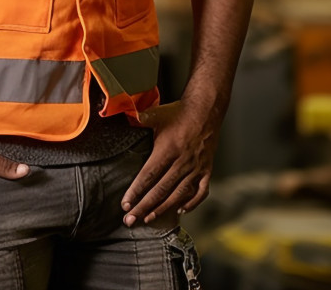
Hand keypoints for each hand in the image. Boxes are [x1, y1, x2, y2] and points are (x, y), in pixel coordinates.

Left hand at [121, 100, 216, 225]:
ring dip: (162, 208)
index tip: (125, 204)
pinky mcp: (206, 170)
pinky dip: (191, 203)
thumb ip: (140, 119)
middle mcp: (182, 162)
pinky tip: (181, 210)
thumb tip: (124, 116)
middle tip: (130, 220)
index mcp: (168, 149)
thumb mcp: (156, 114)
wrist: (206, 110)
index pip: (148, 175)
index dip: (136, 191)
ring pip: (178, 194)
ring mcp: (196, 168)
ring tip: (149, 219)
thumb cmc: (179, 113)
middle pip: (160, 190)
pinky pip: (201, 192)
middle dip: (143, 207)